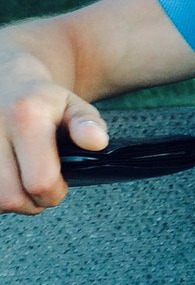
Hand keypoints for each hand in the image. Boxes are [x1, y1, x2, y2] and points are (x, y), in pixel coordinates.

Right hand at [0, 78, 107, 214]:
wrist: (4, 82)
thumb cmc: (42, 101)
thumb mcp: (72, 106)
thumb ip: (88, 124)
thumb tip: (97, 142)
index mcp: (26, 115)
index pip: (40, 181)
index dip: (54, 193)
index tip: (60, 184)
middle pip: (10, 197)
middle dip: (31, 203)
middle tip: (41, 188)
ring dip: (10, 200)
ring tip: (23, 182)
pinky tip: (8, 178)